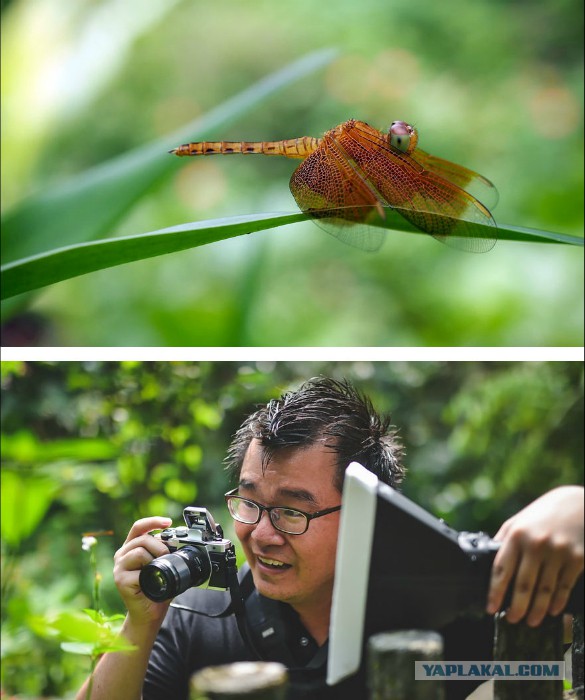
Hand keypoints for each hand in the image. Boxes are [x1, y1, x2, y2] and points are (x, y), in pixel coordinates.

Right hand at [113, 516, 173, 625]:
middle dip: (160, 545)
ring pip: (139, 550)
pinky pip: (138, 568)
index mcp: (131, 547)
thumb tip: (181, 539)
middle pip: (143, 538)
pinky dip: (150, 572)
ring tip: (160, 570)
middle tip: (169, 556)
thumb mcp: (163, 565)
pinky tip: (152, 581)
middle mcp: (122, 554)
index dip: (153, 521)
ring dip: (155, 558)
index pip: (139, 527)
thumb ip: (165, 551)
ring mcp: (119, 567)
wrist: (149, 614)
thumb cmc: (157, 589)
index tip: (168, 522)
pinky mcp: (120, 580)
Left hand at [486, 486, 583, 625]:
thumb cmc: (545, 512)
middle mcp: (536, 544)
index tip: (491, 607)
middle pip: (523, 585)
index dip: (495, 592)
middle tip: (512, 619)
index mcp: (517, 534)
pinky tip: (551, 610)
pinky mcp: (577, 559)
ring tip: (531, 620)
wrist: (580, 503)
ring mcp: (558, 552)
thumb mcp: (520, 519)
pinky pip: (564, 586)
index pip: (501, 569)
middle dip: (517, 607)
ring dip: (537, 610)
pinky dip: (557, 602)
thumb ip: (505, 538)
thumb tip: (489, 557)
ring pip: (545, 590)